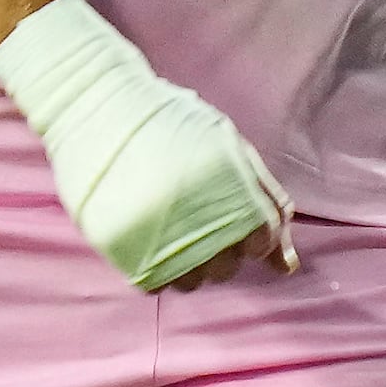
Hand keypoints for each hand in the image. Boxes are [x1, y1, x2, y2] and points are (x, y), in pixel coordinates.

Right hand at [0, 0, 296, 292]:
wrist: (99, 104)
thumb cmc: (172, 122)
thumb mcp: (230, 147)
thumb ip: (266, 202)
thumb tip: (286, 266)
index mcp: (230, 190)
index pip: (261, 242)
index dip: (252, 231)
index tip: (234, 212)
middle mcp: (197, 219)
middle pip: (227, 267)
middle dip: (222, 247)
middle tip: (199, 214)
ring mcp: (156, 236)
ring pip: (192, 281)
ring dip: (190, 262)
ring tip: (174, 226)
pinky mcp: (121, 246)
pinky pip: (155, 282)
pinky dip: (159, 267)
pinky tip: (154, 236)